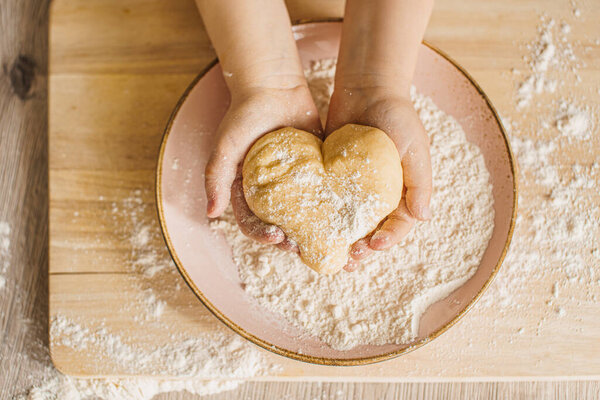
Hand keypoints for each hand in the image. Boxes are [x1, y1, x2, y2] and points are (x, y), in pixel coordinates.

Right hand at [205, 85, 321, 250]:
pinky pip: (323, 192)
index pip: (252, 222)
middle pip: (279, 224)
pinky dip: (330, 205)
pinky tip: (341, 214)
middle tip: (303, 247)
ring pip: (303, 214)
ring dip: (312, 230)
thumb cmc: (244, 115)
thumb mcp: (225, 146)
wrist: (274, 86)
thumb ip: (216, 178)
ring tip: (324, 239)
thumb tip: (211, 214)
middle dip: (290, 240)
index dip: (262, 234)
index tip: (277, 238)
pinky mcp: (316, 171)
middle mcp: (270, 191)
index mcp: (246, 191)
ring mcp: (295, 182)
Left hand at [326, 85, 432, 269]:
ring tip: (329, 255)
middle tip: (348, 260)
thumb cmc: (397, 116)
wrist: (366, 90)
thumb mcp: (415, 148)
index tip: (374, 246)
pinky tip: (309, 230)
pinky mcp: (332, 180)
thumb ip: (420, 182)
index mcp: (402, 193)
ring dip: (340, 241)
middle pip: (371, 231)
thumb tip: (424, 217)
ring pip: (347, 224)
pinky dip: (321, 220)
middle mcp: (378, 196)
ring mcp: (353, 190)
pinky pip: (326, 204)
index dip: (388, 239)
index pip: (398, 225)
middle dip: (361, 249)